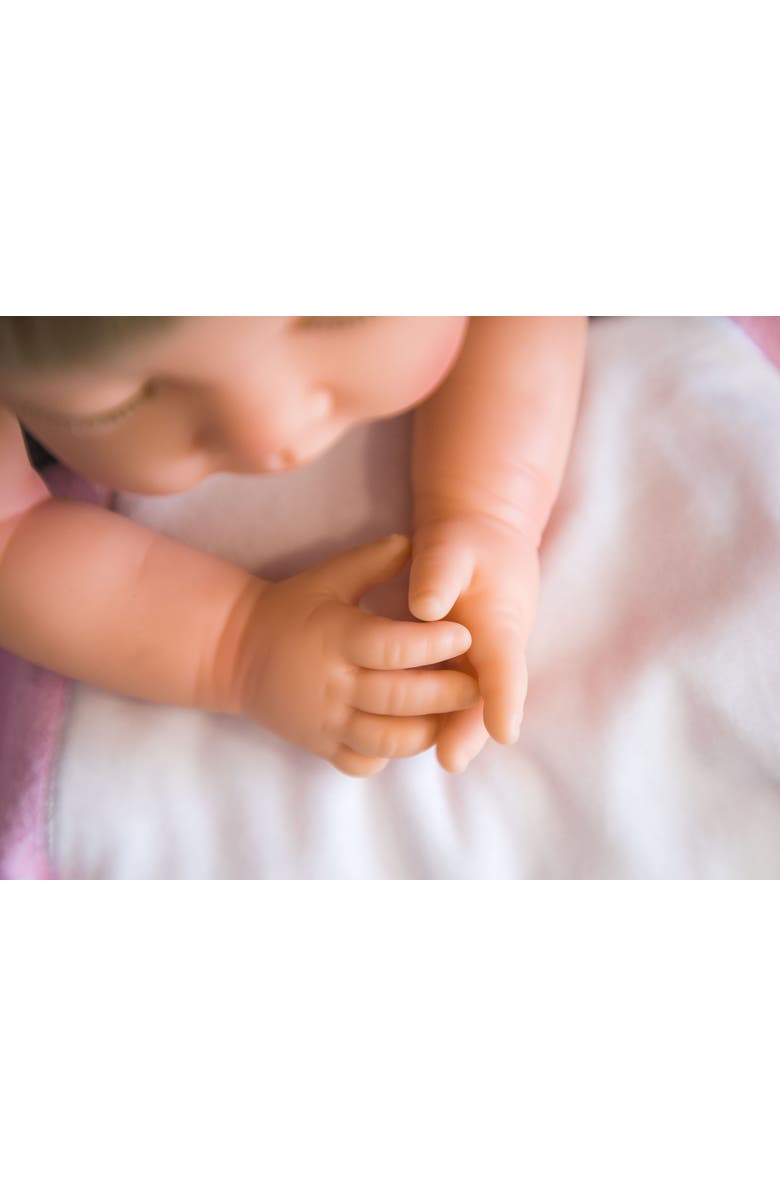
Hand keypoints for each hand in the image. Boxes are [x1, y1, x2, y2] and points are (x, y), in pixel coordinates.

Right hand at [225, 534, 478, 776]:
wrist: (236, 650)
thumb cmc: (293, 607)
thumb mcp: (329, 576)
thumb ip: (373, 561)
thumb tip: (415, 542)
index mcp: (337, 637)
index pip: (392, 647)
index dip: (433, 644)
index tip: (465, 636)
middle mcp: (332, 684)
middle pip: (398, 699)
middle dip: (446, 695)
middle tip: (477, 687)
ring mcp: (324, 721)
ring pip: (386, 740)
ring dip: (426, 732)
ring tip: (451, 716)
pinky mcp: (319, 745)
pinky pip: (361, 763)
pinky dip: (389, 756)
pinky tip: (408, 735)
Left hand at [409, 514, 538, 772]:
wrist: (482, 536)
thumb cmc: (466, 542)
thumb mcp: (452, 546)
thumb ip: (439, 575)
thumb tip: (424, 609)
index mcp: (500, 621)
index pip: (507, 667)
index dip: (505, 701)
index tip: (504, 732)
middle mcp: (498, 648)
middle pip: (490, 698)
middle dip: (473, 731)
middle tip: (451, 761)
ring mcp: (484, 660)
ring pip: (472, 704)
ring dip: (456, 731)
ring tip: (432, 759)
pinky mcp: (467, 666)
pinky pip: (455, 697)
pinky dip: (440, 717)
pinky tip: (406, 735)